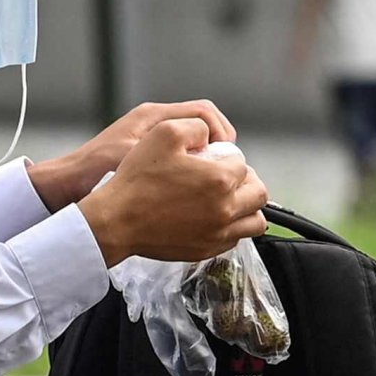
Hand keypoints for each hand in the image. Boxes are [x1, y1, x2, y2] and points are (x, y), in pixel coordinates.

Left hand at [31, 98, 239, 209]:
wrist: (66, 188)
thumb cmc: (93, 173)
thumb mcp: (131, 160)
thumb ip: (164, 153)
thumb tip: (203, 157)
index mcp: (152, 117)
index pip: (203, 112)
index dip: (221, 131)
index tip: (225, 155)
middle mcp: (154, 123)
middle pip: (202, 123)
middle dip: (219, 145)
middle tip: (225, 168)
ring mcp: (151, 139)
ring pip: (193, 140)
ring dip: (207, 157)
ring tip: (212, 178)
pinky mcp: (147, 155)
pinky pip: (181, 154)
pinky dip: (193, 166)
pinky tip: (193, 186)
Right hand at [76, 116, 267, 264]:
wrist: (116, 221)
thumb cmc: (137, 181)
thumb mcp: (164, 133)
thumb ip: (196, 126)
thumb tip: (210, 135)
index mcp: (220, 180)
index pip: (243, 164)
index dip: (228, 158)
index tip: (214, 160)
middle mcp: (225, 209)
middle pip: (259, 193)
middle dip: (247, 181)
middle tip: (229, 177)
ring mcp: (217, 233)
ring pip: (254, 222)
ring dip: (247, 207)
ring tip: (229, 199)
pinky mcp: (206, 250)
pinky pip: (235, 240)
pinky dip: (231, 227)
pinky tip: (213, 217)